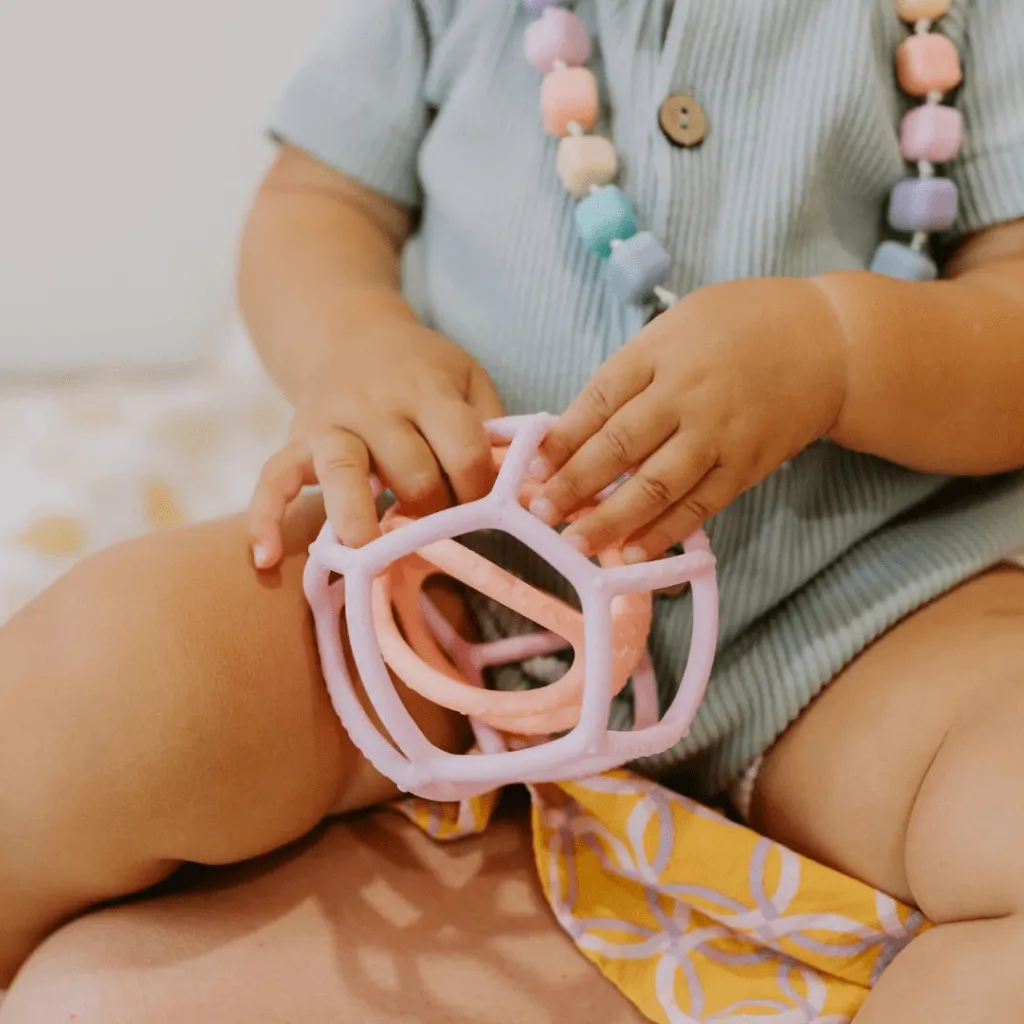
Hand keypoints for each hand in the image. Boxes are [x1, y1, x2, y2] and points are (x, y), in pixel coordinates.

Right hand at [248, 320, 503, 567]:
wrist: (348, 331)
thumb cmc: (421, 370)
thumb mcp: (467, 378)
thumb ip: (492, 427)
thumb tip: (518, 490)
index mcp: (427, 389)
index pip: (463, 449)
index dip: (479, 487)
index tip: (483, 503)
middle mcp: (375, 404)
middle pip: (411, 470)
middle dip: (431, 508)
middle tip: (437, 519)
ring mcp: (330, 422)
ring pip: (343, 471)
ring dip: (355, 511)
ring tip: (363, 547)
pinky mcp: (295, 440)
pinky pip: (273, 478)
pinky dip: (265, 517)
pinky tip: (263, 558)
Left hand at [529, 278, 847, 560]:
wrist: (832, 342)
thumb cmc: (743, 324)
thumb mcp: (680, 323)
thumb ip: (634, 370)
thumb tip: (579, 425)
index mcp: (661, 350)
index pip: (598, 400)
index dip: (561, 439)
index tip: (530, 468)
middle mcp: (687, 393)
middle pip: (618, 446)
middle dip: (572, 484)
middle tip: (537, 514)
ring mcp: (719, 433)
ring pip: (655, 485)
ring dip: (610, 520)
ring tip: (573, 543)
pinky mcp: (746, 465)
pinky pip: (698, 506)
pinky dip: (663, 533)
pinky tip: (632, 553)